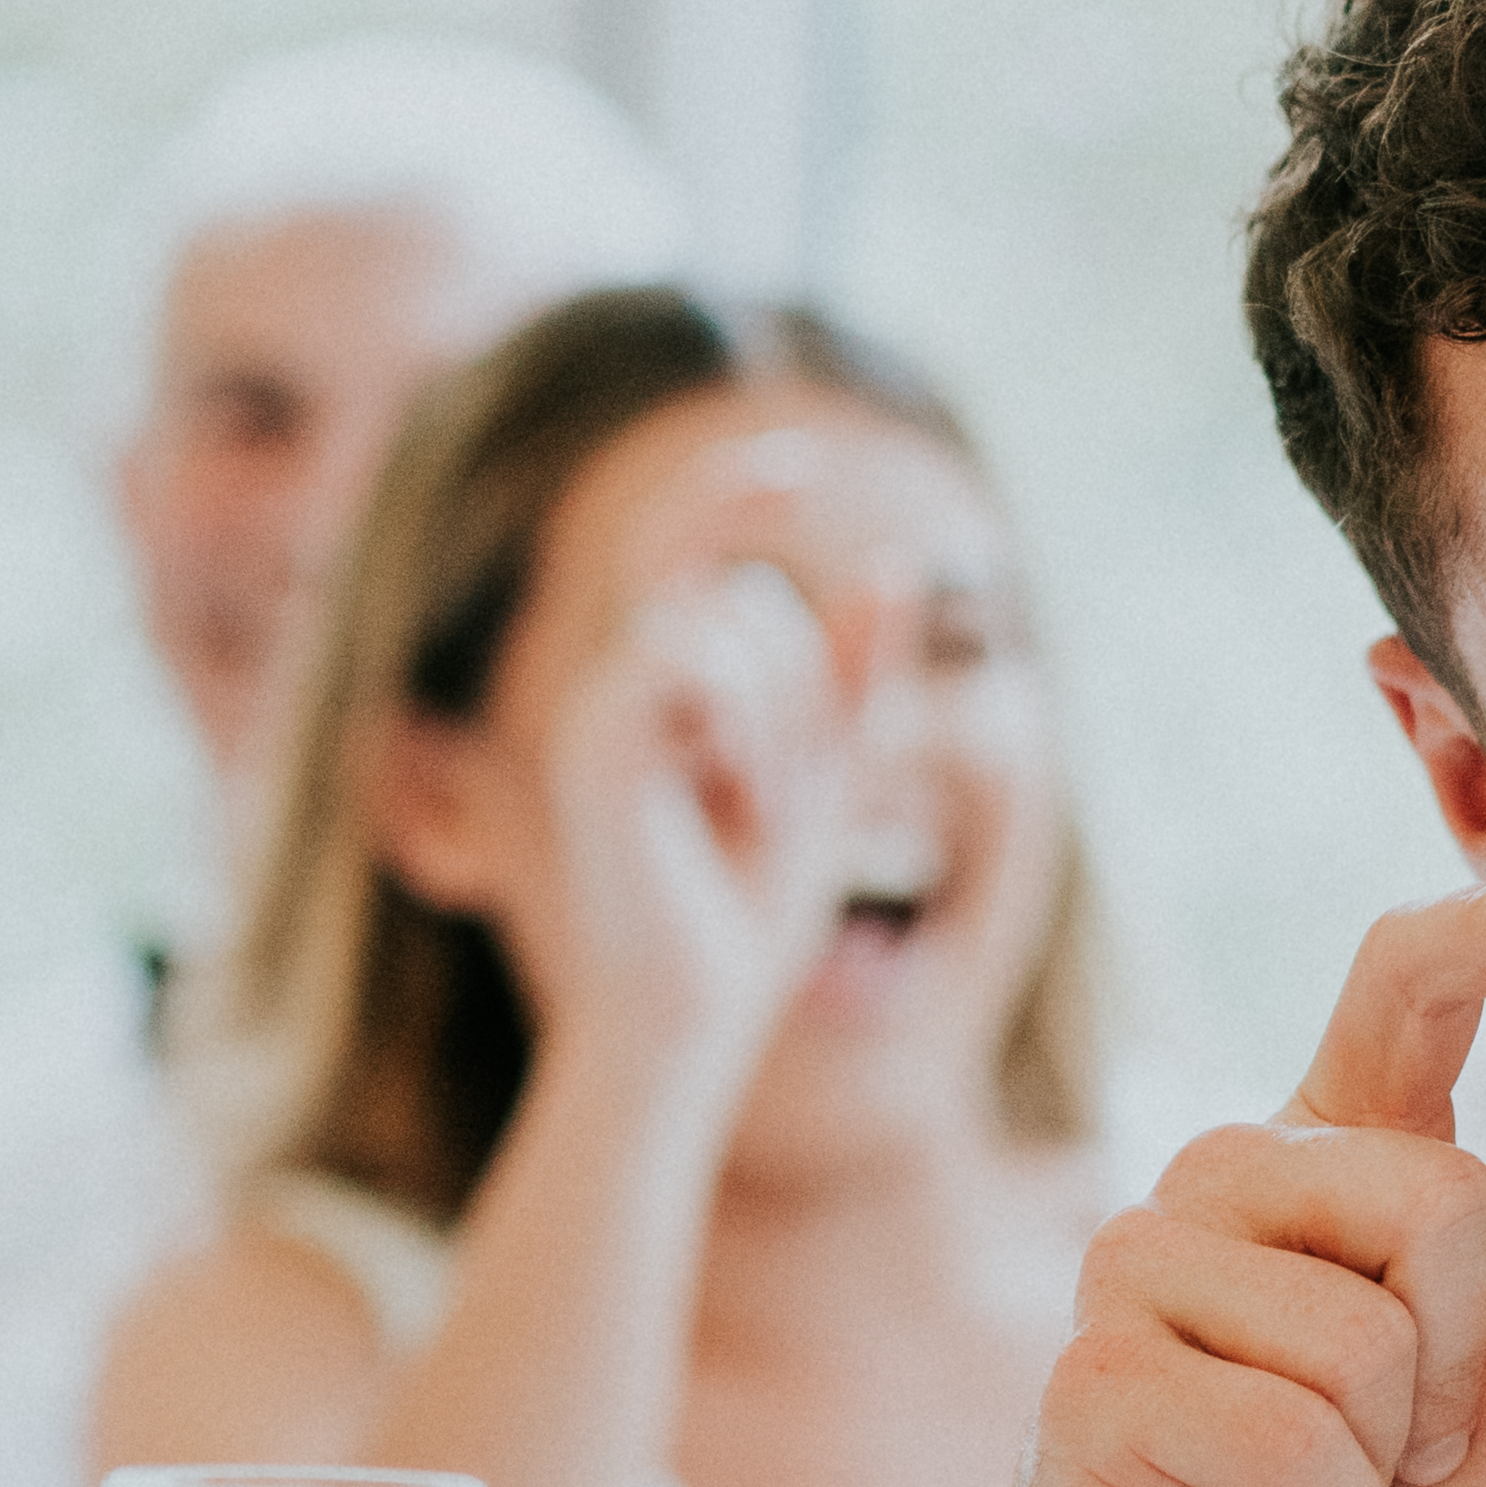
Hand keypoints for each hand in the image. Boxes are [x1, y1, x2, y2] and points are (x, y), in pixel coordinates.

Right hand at [535, 464, 885, 1065]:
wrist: (690, 1019)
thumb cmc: (746, 908)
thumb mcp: (824, 772)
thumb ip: (849, 675)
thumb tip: (892, 564)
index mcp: (658, 683)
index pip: (679, 543)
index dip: (726, 491)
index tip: (798, 467)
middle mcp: (615, 682)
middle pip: (733, 593)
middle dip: (800, 681)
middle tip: (791, 795)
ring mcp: (596, 710)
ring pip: (716, 619)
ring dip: (780, 713)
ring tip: (762, 810)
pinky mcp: (592, 746)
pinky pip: (684, 658)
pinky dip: (744, 723)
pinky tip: (740, 800)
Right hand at [1000, 879, 1485, 1486]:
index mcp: (1336, 1157)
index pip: (1398, 994)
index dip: (1477, 937)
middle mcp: (1230, 1177)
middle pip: (1440, 1197)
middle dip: (1458, 1362)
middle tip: (1394, 1443)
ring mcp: (1141, 1263)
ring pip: (1363, 1335)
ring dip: (1385, 1461)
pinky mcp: (1094, 1376)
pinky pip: (1288, 1433)